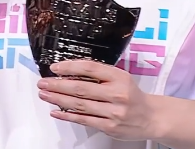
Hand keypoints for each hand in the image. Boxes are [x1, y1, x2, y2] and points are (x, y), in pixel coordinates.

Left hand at [37, 60, 155, 139]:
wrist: (151, 117)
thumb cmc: (131, 94)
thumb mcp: (119, 77)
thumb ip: (98, 73)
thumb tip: (67, 70)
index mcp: (119, 77)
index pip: (89, 69)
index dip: (69, 67)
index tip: (54, 68)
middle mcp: (117, 95)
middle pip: (81, 88)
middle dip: (57, 85)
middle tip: (43, 82)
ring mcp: (114, 113)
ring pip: (79, 105)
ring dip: (58, 99)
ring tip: (44, 94)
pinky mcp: (110, 127)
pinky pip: (84, 120)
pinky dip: (67, 116)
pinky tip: (55, 112)